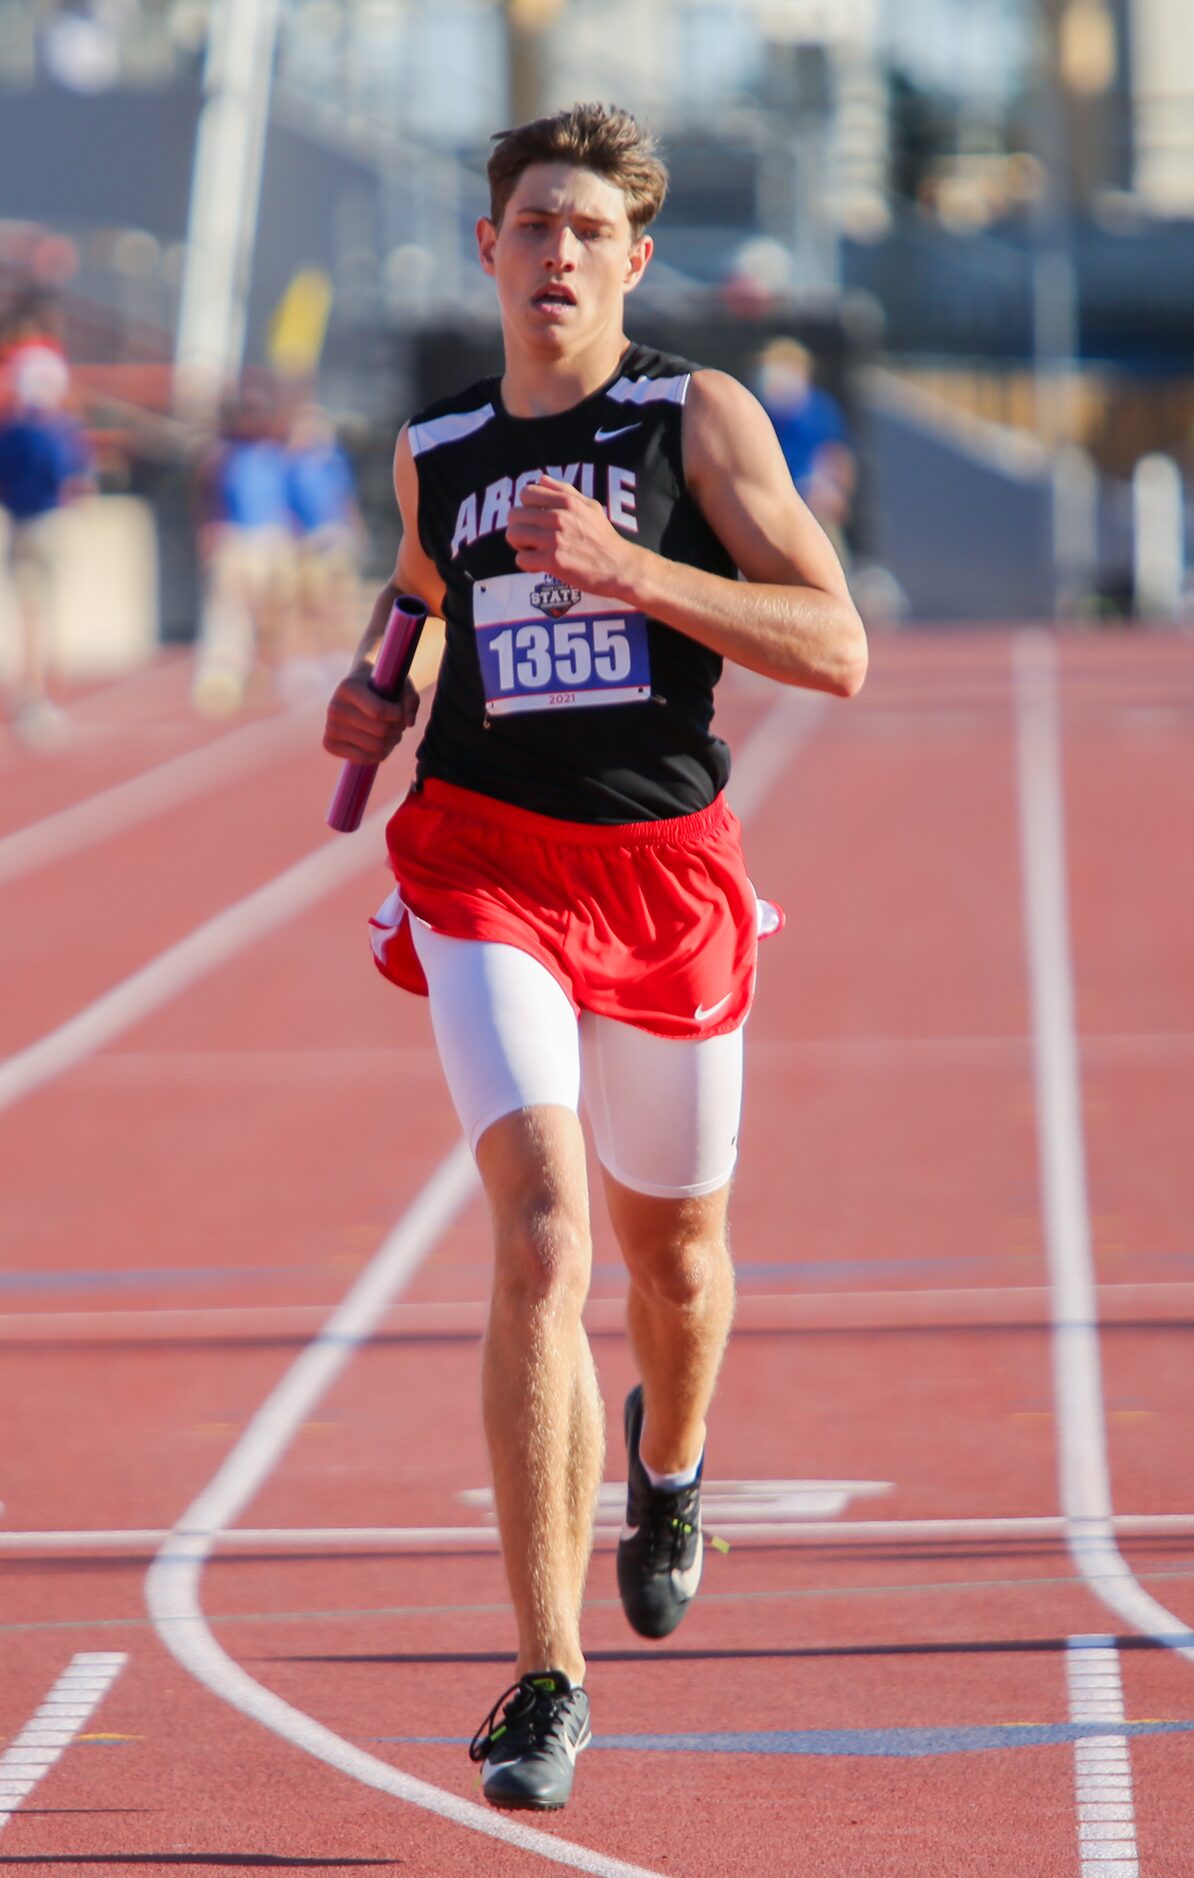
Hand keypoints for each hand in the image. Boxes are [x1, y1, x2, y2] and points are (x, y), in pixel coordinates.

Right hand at [322, 666, 418, 764]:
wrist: (353, 693)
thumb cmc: (379, 685)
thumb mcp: (397, 682)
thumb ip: (410, 698)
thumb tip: (409, 723)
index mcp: (348, 687)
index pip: (378, 711)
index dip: (398, 715)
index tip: (401, 711)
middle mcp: (335, 707)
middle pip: (380, 731)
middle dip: (398, 729)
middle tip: (399, 723)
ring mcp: (330, 727)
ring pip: (375, 747)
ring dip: (392, 742)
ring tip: (392, 732)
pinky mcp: (329, 744)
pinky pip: (364, 759)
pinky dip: (381, 755)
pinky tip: (382, 744)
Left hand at [506, 475, 637, 597]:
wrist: (618, 567)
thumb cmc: (604, 537)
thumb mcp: (590, 506)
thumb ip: (564, 491)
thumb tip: (541, 479)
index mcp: (566, 501)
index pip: (526, 493)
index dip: (526, 507)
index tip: (535, 519)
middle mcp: (558, 517)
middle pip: (514, 515)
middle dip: (520, 527)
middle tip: (532, 538)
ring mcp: (554, 539)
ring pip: (514, 535)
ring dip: (520, 545)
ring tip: (534, 550)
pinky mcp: (553, 561)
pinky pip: (521, 559)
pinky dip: (527, 564)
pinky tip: (540, 565)